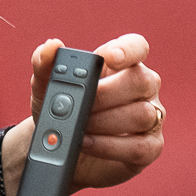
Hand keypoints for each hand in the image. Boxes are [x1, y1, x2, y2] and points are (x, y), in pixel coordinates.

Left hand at [3, 35, 163, 195]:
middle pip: (141, 81)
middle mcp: (142, 87)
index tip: (108, 57)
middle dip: (106, 94)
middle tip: (80, 105)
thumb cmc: (60, 110)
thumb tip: (51, 46)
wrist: (60, 149)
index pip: (137, 46)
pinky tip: (88, 144)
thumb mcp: (45, 87)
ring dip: (105, 123)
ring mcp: (150, 116)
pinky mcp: (149, 146)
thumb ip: (44, 63)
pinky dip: (110, 147)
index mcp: (122, 63)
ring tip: (79, 128)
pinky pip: (141, 147)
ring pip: (143, 115)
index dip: (127, 49)